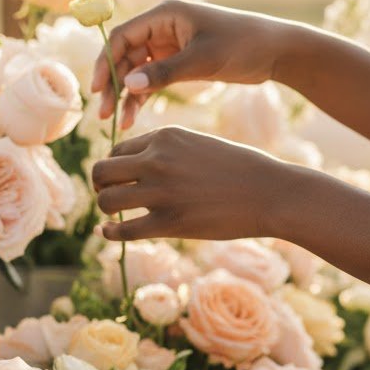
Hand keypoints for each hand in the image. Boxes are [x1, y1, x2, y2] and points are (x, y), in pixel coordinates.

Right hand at [91, 0, 299, 128]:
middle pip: (124, 57)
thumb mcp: (202, 60)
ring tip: (119, 123)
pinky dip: (142, 98)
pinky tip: (135, 118)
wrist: (274, 51)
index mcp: (164, 15)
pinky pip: (151, 81)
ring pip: (135, 72)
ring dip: (125, 96)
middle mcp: (161, 27)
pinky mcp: (177, 62)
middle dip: (112, 85)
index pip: (121, 37)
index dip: (104, 63)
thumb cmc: (241, 45)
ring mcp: (168, 46)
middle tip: (103, 114)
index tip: (97, 91)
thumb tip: (127, 84)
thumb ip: (164, 74)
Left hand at [92, 126, 306, 241]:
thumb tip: (134, 167)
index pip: (117, 149)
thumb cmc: (238, 170)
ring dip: (105, 209)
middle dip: (100, 185)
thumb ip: (166, 151)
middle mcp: (157, 160)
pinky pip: (123, 229)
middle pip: (101, 171)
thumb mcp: (197, 145)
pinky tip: (108, 232)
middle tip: (108, 196)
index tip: (121, 180)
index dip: (115, 167)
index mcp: (165, 136)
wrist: (269, 193)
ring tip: (113, 215)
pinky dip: (110, 232)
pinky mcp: (168, 222)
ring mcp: (161, 192)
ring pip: (106, 200)